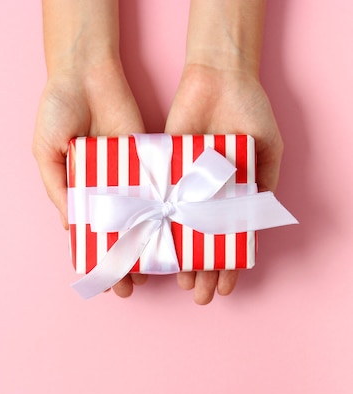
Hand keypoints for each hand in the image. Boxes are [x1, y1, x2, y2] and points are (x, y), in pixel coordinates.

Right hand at [32, 61, 148, 296]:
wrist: (84, 73)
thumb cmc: (56, 111)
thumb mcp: (46, 153)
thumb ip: (58, 188)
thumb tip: (70, 226)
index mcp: (78, 188)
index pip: (90, 232)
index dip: (96, 256)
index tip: (105, 281)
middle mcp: (106, 186)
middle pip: (119, 230)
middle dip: (125, 259)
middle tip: (131, 288)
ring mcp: (129, 174)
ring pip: (142, 216)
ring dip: (148, 243)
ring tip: (154, 272)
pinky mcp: (149, 157)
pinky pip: (157, 187)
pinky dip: (165, 210)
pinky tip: (170, 235)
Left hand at [165, 63, 282, 303]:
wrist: (217, 77)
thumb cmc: (248, 109)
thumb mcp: (265, 148)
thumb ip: (262, 181)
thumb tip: (258, 218)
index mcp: (232, 194)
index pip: (229, 238)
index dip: (229, 264)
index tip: (227, 287)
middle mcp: (203, 194)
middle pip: (200, 241)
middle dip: (201, 269)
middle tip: (198, 294)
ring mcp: (180, 184)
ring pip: (175, 229)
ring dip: (176, 256)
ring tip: (176, 281)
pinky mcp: (159, 169)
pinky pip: (153, 201)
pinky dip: (151, 224)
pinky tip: (150, 247)